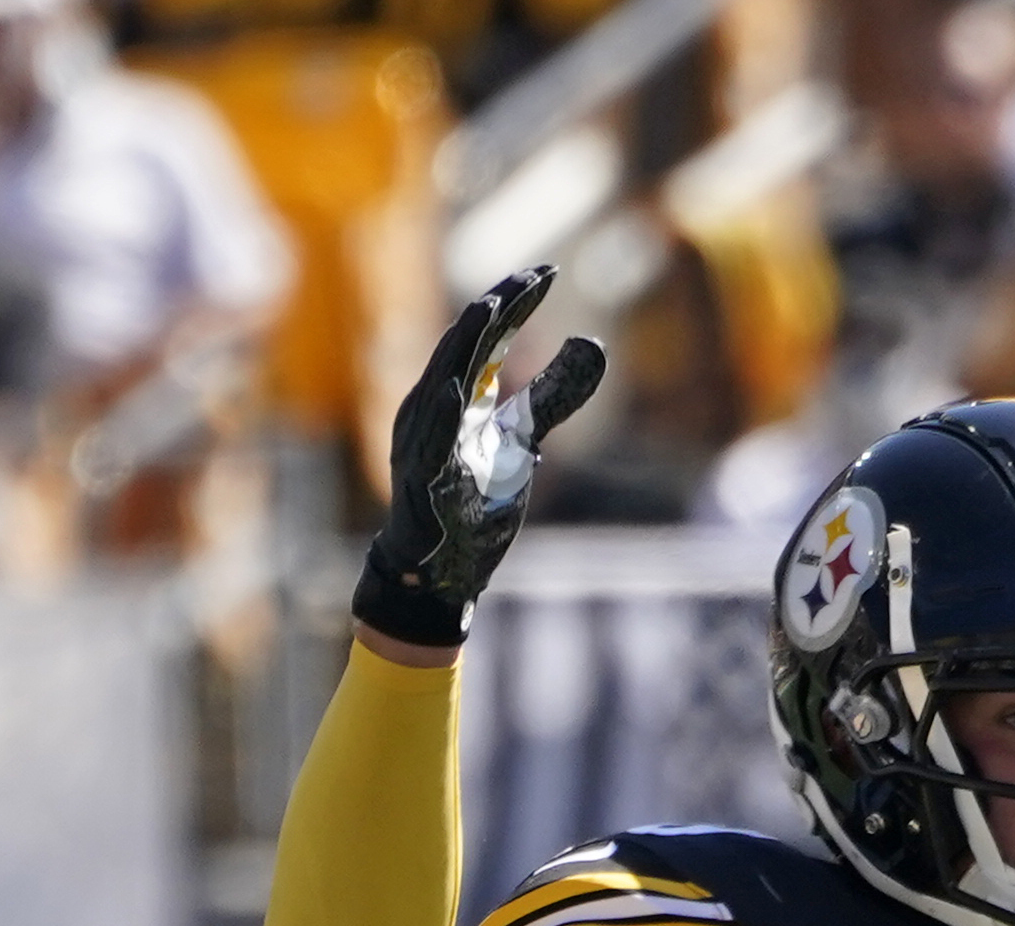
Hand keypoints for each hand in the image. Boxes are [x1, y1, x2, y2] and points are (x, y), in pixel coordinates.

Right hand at [351, 266, 607, 649]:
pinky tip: (456, 389)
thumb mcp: (523, 436)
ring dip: (463, 345)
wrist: (440, 563)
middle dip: (494, 310)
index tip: (547, 273)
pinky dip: (442, 413)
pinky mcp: (423, 478)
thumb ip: (554, 393)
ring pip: (441, 382)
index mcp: (456, 393)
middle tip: (528, 277)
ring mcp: (423, 440)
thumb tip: (592, 342)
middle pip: (464, 347)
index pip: (486, 337)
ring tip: (488, 308)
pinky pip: (430, 442)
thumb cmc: (472, 494)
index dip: (514, 304)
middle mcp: (433, 406)